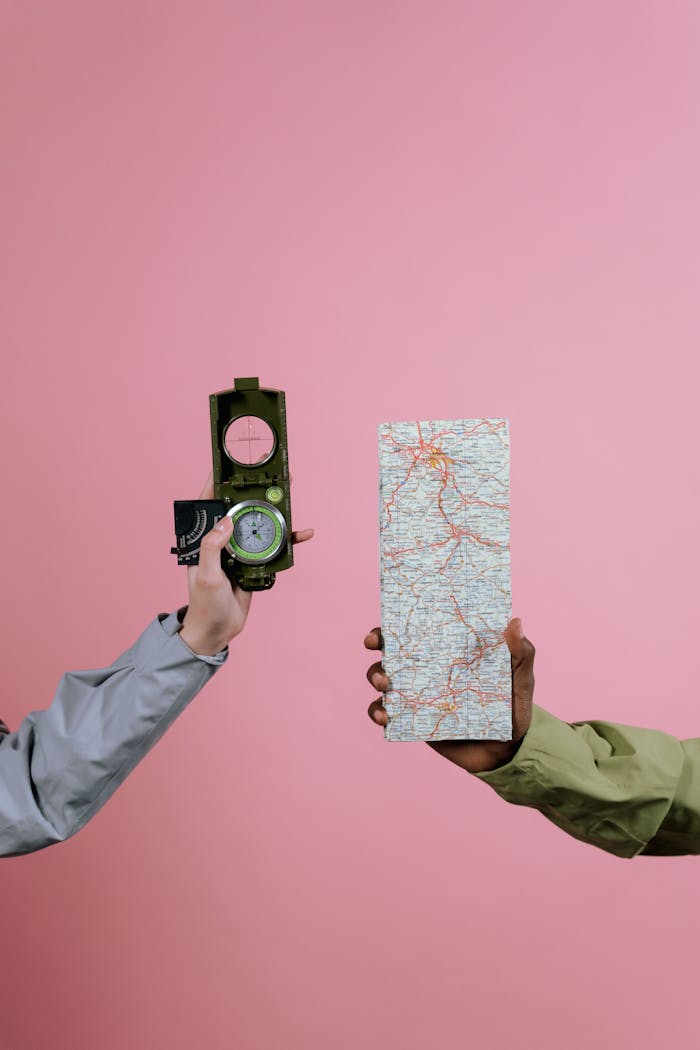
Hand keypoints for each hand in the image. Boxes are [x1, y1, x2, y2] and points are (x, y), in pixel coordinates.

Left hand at [179, 472, 313, 655]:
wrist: (218, 631)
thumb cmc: (205, 605)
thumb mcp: (207, 575)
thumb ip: (214, 546)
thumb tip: (227, 519)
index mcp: (204, 541)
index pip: (208, 506)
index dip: (216, 485)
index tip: (227, 467)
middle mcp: (222, 541)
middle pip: (239, 510)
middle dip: (253, 493)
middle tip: (268, 476)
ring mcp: (239, 551)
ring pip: (259, 525)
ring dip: (275, 513)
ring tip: (289, 496)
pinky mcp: (255, 563)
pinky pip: (273, 547)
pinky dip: (288, 542)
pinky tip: (302, 535)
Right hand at [365, 618, 534, 772]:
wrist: (507, 752)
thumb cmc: (513, 708)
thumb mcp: (520, 679)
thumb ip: (520, 653)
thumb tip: (516, 622)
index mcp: (448, 651)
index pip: (420, 629)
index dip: (399, 621)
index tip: (386, 622)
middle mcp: (427, 669)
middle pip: (393, 649)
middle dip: (378, 642)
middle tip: (374, 645)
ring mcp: (417, 695)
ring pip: (383, 679)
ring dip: (375, 676)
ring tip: (385, 686)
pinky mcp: (412, 721)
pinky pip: (386, 713)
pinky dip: (377, 711)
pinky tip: (384, 716)